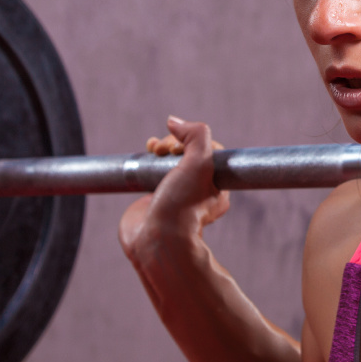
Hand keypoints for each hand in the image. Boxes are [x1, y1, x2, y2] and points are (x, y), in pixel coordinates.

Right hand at [119, 116, 230, 264]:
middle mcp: (196, 191)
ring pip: (168, 161)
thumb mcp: (200, 163)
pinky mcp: (152, 199)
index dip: (192, 140)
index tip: (178, 145)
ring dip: (160, 148)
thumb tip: (175, 121)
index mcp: (215, 187)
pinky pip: (152, 173)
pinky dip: (148, 160)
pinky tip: (145, 155)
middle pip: (185, 153)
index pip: (207, 150)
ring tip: (152, 150)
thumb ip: (196, 135)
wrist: (156, 240)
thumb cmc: (183, 205)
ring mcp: (173, 195)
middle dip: (172, 143)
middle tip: (162, 151)